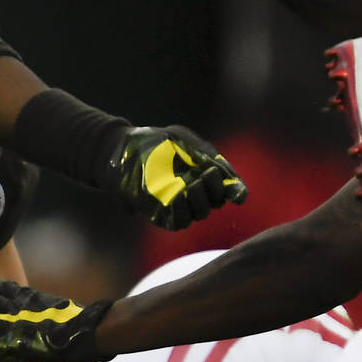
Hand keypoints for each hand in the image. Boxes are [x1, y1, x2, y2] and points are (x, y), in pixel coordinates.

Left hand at [108, 125, 246, 229]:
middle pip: (217, 201)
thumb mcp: (185, 140)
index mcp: (207, 175)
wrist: (123, 149)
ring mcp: (179, 204)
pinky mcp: (161, 214)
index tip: (237, 193)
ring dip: (200, 201)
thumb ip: (208, 156)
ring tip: (189, 186)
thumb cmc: (156, 141)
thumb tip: (230, 181)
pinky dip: (182, 212)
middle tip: (205, 175)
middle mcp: (196, 192)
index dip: (237, 192)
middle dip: (215, 191)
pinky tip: (177, 198)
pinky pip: (179, 222)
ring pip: (200, 213)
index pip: (230, 190)